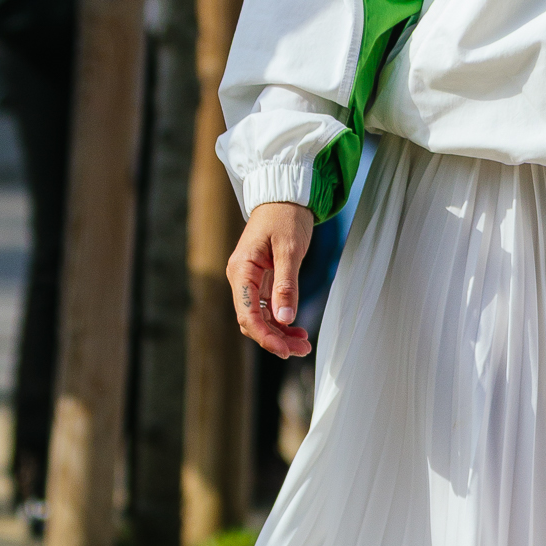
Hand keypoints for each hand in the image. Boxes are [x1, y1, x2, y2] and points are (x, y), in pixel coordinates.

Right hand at [227, 200, 313, 357]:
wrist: (285, 196)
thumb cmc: (285, 216)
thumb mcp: (290, 250)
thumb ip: (286, 285)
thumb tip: (284, 318)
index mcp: (242, 270)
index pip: (247, 314)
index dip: (265, 336)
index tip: (284, 350)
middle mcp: (241, 278)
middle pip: (252, 320)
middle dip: (275, 339)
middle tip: (302, 350)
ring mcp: (251, 280)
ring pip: (260, 317)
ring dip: (280, 333)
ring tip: (303, 343)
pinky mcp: (262, 280)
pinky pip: (268, 308)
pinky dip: (282, 320)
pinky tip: (297, 329)